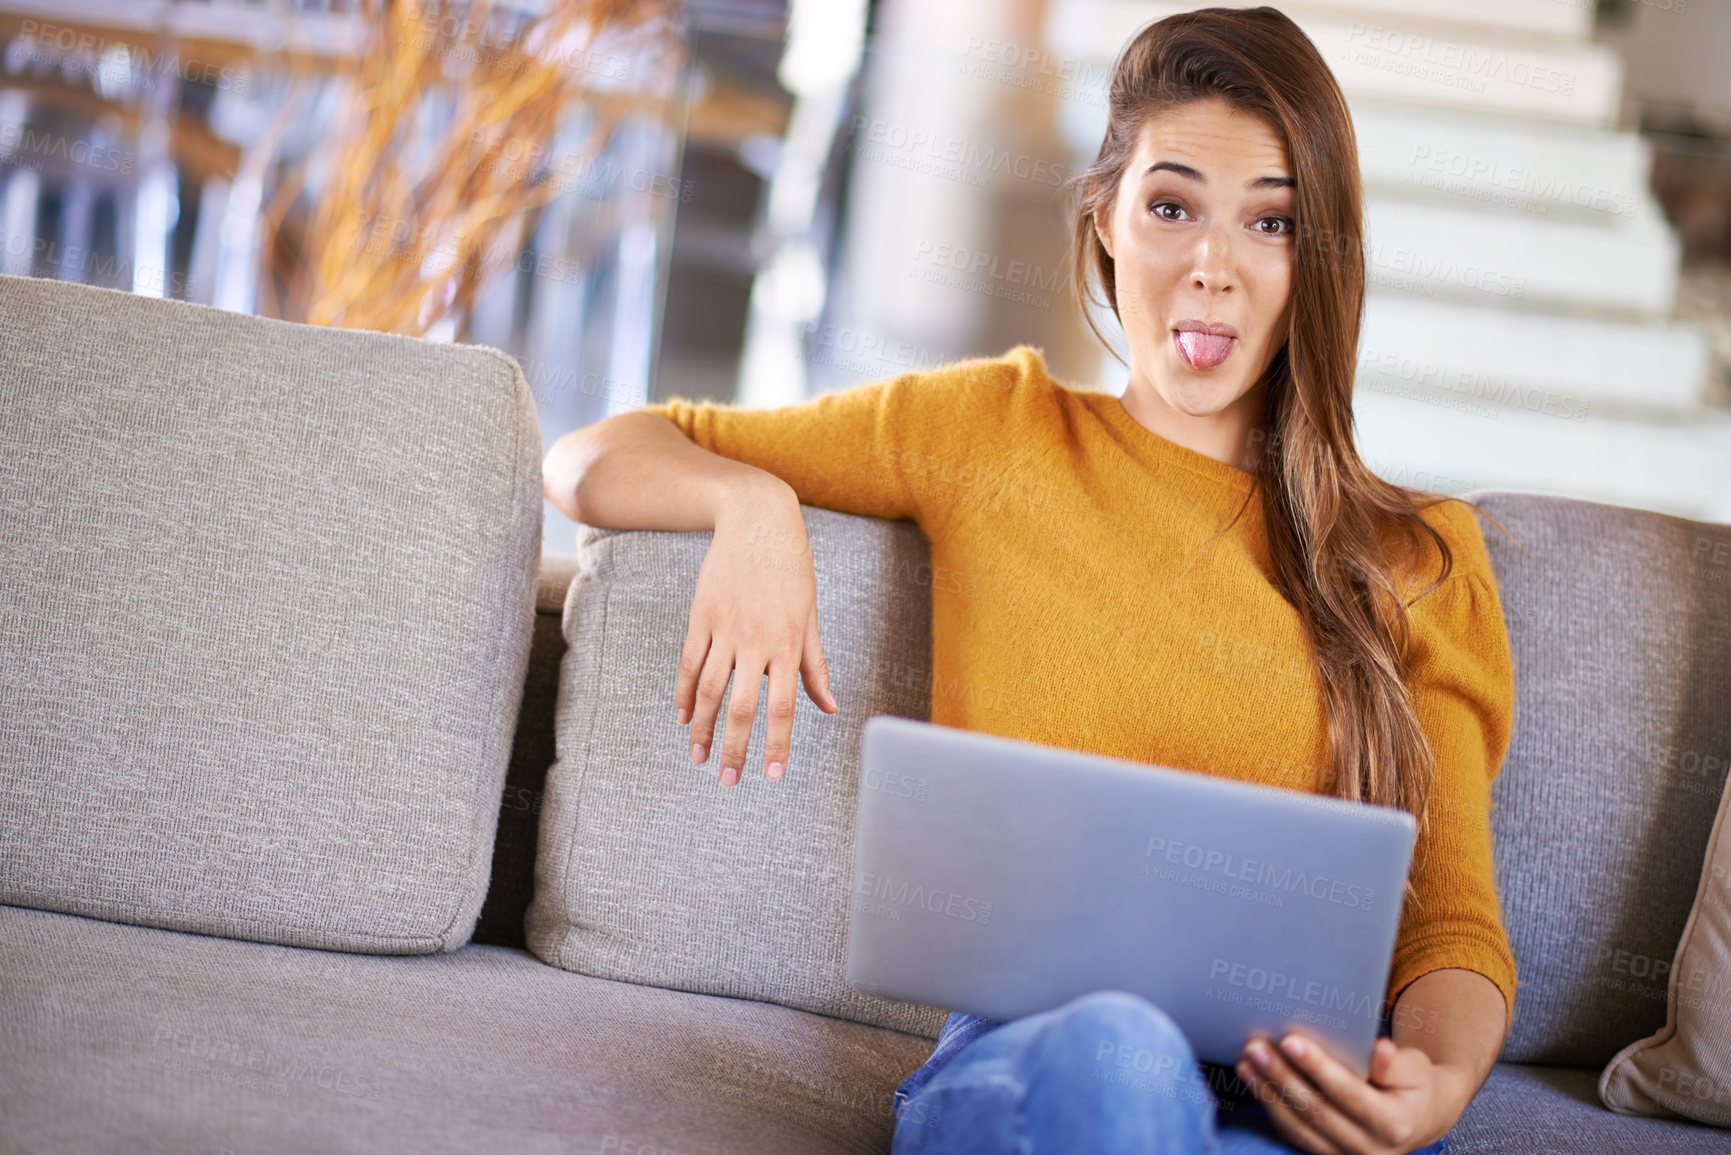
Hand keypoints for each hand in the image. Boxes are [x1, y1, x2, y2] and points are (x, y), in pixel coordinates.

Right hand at [675, 486, 838, 785]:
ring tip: (699, 759)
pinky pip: (690, 664)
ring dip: (703, 729)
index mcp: (790, 644)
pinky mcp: (701, 618)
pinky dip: (684, 694)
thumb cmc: (792, 570)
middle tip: (728, 781)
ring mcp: (725, 629)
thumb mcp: (810, 615)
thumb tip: (830, 707)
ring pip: (711, 690)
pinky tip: (683, 718)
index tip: (771, 775)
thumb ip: (816, 664)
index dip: (777, 743)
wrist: (756, 521)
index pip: (783, 706)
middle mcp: (757, 641)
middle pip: (743, 707)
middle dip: (735, 748)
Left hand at [1233, 1029, 1469, 1153]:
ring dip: (1267, 1092)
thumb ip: (1393, 1063)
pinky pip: (1294, 1134)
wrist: (1418, 1118)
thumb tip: (1377, 1049)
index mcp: (1395, 1125)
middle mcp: (1370, 1149)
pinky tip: (1253, 1080)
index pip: (1349, 1094)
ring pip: (1298, 1127)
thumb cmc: (1414, 1084)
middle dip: (1281, 1077)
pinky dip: (1270, 1107)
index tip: (1290, 1041)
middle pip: (1317, 1111)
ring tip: (1246, 1061)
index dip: (1318, 1068)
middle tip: (1255, 1046)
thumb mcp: (1415, 1069)